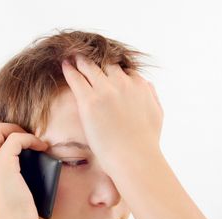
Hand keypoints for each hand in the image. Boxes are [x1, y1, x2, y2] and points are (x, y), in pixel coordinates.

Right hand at [0, 121, 48, 218]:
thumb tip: (30, 168)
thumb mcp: (5, 197)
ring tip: (30, 140)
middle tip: (19, 137)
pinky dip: (30, 138)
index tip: (13, 145)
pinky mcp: (2, 164)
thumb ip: (8, 181)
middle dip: (0, 127)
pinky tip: (41, 147)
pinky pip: (15, 138)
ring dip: (13, 128)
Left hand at [61, 54, 163, 175]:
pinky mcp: (89, 100)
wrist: (134, 158)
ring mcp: (105, 90)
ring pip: (89, 66)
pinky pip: (75, 78)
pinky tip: (64, 65)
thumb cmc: (146, 142)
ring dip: (80, 61)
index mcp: (139, 85)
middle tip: (85, 57)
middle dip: (96, 61)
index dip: (112, 69)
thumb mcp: (157, 114)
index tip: (105, 70)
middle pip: (106, 64)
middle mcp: (122, 83)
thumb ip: (151, 95)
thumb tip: (146, 85)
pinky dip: (69, 69)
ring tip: (71, 57)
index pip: (123, 69)